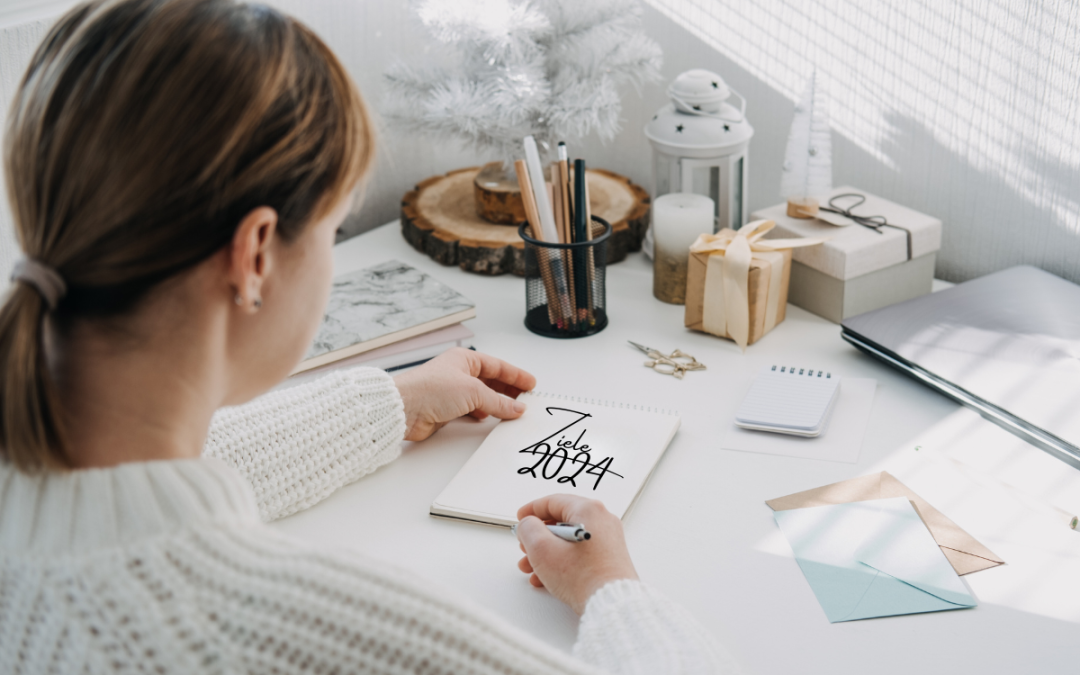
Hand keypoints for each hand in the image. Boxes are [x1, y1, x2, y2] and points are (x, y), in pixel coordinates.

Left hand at [393, 348, 535, 441]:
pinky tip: (488, 418)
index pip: (497, 366)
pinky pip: (471, 411)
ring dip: (496, 404)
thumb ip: (498, 402)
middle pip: (490, 381)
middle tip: (526, 399)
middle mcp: (458, 374)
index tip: (531, 384)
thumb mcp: (473, 392)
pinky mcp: (446, 409)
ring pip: (481, 397)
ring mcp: (452, 392)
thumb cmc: (430, 389)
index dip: (515, 375)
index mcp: (464, 360)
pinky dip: (482, 414)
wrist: (404, 409)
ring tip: (513, 411)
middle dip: (508, 390)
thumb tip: (516, 408)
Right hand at [515, 494, 638, 614]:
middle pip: (561, 521)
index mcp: (588, 510)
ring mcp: (608, 539)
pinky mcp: (610, 556)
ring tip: (532, 568)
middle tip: (525, 547)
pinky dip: (562, 560)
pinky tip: (548, 577)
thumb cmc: (583, 578)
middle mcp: (602, 520)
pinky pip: (580, 552)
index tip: (520, 518)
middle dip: (538, 537)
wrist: (611, 603)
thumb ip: (528, 529)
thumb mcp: (542, 549)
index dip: (531, 510)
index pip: (553, 501)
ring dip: (547, 552)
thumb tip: (528, 524)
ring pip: (569, 539)